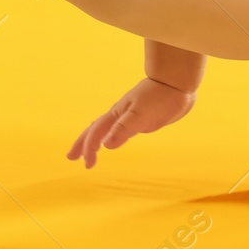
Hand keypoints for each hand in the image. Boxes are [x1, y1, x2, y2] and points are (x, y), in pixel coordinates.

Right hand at [66, 77, 196, 167]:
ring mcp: (129, 115)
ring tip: (90, 151)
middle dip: (83, 144)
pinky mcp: (139, 117)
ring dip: (95, 140)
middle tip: (72, 158)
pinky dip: (111, 136)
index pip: (96, 133)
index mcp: (116, 114)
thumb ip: (123, 129)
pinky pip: (119, 129)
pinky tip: (114, 140)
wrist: (176, 83)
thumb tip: (105, 145)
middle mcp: (119, 115)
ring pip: (106, 129)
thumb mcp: (141, 115)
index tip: (87, 165)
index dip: (89, 148)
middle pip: (95, 129)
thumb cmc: (160, 97)